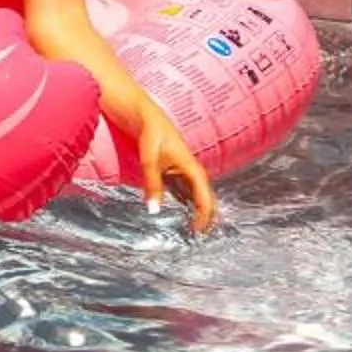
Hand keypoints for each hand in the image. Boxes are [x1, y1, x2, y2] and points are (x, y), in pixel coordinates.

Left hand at [136, 110, 218, 233]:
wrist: (145, 115)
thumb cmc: (150, 133)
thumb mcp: (149, 160)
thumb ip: (152, 184)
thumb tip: (154, 210)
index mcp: (192, 168)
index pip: (205, 198)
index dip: (204, 216)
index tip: (198, 232)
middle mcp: (192, 171)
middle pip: (205, 198)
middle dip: (207, 216)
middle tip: (200, 235)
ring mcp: (184, 171)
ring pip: (196, 196)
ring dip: (197, 211)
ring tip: (195, 229)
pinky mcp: (175, 171)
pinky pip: (185, 191)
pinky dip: (185, 203)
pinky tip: (182, 214)